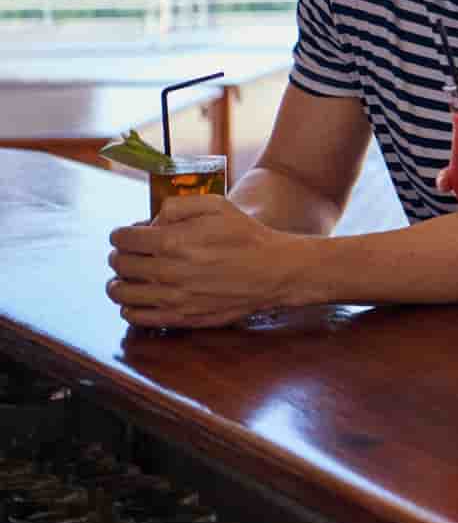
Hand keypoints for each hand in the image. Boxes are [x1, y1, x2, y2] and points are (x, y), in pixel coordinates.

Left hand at [106, 196, 292, 327]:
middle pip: (119, 265)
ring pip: (120, 294)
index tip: (127, 235)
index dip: (121, 234)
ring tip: (127, 277)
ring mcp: (174, 298)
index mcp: (173, 241)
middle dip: (119, 255)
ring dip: (117, 283)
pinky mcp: (182, 317)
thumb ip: (177, 205)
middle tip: (129, 253)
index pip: (123, 239)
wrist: (274, 270)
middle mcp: (168, 272)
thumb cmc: (246, 235)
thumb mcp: (217, 205)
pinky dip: (129, 308)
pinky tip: (139, 298)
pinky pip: (136, 317)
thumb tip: (150, 222)